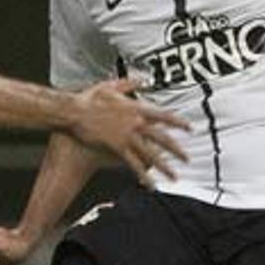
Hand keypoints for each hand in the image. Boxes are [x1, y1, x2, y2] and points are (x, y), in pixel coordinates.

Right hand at [66, 78, 188, 182]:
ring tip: (174, 176)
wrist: (75, 111)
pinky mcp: (117, 147)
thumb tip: (142, 79)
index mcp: (136, 107)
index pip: (164, 115)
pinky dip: (143, 175)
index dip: (178, 123)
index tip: (189, 129)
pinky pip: (134, 164)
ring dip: (164, 167)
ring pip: (151, 154)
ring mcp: (127, 136)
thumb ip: (129, 82)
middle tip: (187, 158)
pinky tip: (150, 184)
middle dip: (176, 149)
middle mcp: (136, 122)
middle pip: (162, 138)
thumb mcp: (111, 85)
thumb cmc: (90, 98)